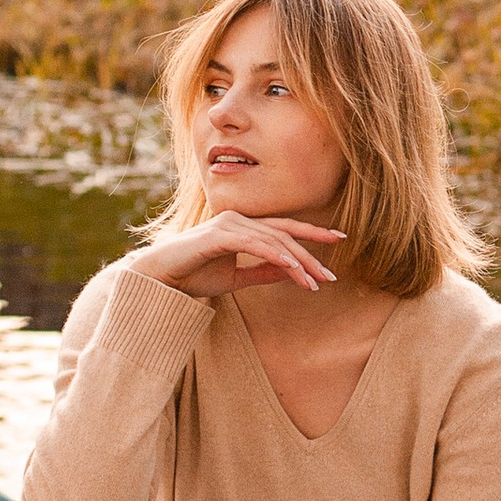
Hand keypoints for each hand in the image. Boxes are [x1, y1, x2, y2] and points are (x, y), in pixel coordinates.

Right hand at [141, 212, 341, 299]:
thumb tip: (292, 273)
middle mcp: (239, 220)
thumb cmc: (194, 275)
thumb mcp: (236, 278)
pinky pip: (254, 244)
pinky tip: (291, 267)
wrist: (160, 279)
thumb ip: (263, 272)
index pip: (284, 228)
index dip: (312, 232)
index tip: (339, 238)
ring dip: (297, 262)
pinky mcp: (219, 234)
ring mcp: (229, 224)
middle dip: (311, 254)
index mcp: (244, 227)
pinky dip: (275, 255)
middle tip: (331, 275)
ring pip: (274, 241)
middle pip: (285, 234)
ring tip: (315, 281)